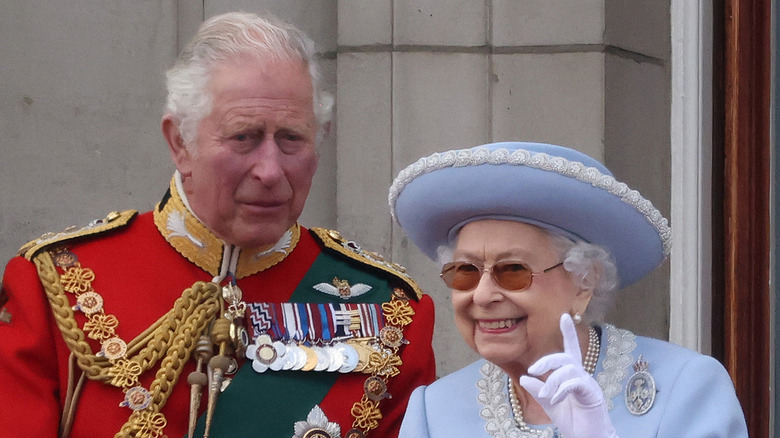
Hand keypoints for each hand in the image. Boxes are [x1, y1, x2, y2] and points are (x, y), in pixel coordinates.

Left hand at [518, 313, 617, 437]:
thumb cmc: (574, 423)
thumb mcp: (550, 404)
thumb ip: (538, 391)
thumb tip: (524, 377)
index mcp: (572, 376)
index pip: (570, 351)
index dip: (568, 333)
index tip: (565, 315)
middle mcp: (582, 376)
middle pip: (565, 357)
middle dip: (547, 360)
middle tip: (533, 370)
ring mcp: (589, 384)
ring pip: (568, 369)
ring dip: (552, 381)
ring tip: (547, 395)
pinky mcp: (593, 394)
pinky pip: (575, 383)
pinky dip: (561, 390)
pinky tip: (555, 400)